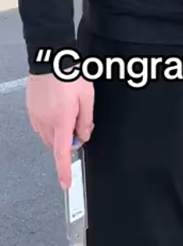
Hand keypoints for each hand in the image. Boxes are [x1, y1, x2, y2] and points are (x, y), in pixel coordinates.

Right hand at [26, 74, 93, 188]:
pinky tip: (60, 109)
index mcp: (61, 122)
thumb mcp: (88, 98)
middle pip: (58, 145)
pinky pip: (43, 127)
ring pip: (50, 136)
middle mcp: (46, 123)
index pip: (62, 153)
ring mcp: (36, 118)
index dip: (64, 170)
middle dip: (70, 141)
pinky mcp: (32, 113)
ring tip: (71, 111)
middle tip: (80, 124)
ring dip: (61, 132)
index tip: (66, 184)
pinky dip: (53, 125)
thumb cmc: (70, 77)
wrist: (50, 61)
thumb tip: (84, 137)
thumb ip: (87, 121)